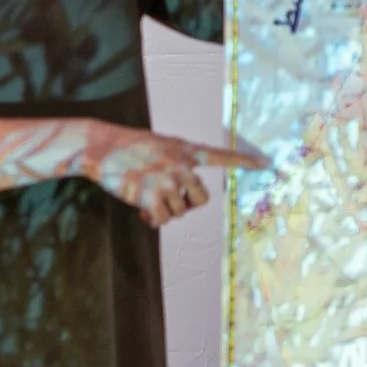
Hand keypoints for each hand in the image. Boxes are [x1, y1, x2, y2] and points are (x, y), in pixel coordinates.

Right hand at [84, 125, 266, 227]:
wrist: (100, 146)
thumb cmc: (128, 149)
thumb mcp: (158, 148)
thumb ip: (175, 168)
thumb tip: (176, 205)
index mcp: (184, 150)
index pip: (220, 155)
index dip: (243, 161)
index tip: (266, 164)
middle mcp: (179, 164)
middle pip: (200, 199)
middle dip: (186, 206)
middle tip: (168, 201)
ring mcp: (165, 179)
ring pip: (179, 212)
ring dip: (164, 212)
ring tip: (148, 201)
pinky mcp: (149, 193)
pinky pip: (162, 220)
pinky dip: (153, 220)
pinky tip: (142, 211)